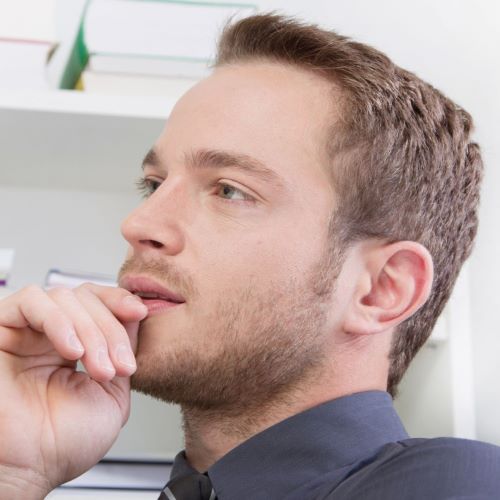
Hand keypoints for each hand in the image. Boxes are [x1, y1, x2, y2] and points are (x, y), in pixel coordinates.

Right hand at [0, 284, 147, 498]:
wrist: (30, 470)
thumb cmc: (64, 443)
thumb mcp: (114, 393)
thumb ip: (122, 351)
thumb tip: (135, 315)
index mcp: (74, 346)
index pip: (98, 303)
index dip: (120, 301)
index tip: (140, 313)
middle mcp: (47, 336)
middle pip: (86, 298)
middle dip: (110, 330)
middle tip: (116, 367)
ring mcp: (24, 332)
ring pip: (64, 297)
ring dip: (90, 329)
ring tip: (98, 368)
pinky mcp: (0, 331)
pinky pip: (30, 301)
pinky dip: (59, 320)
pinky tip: (72, 350)